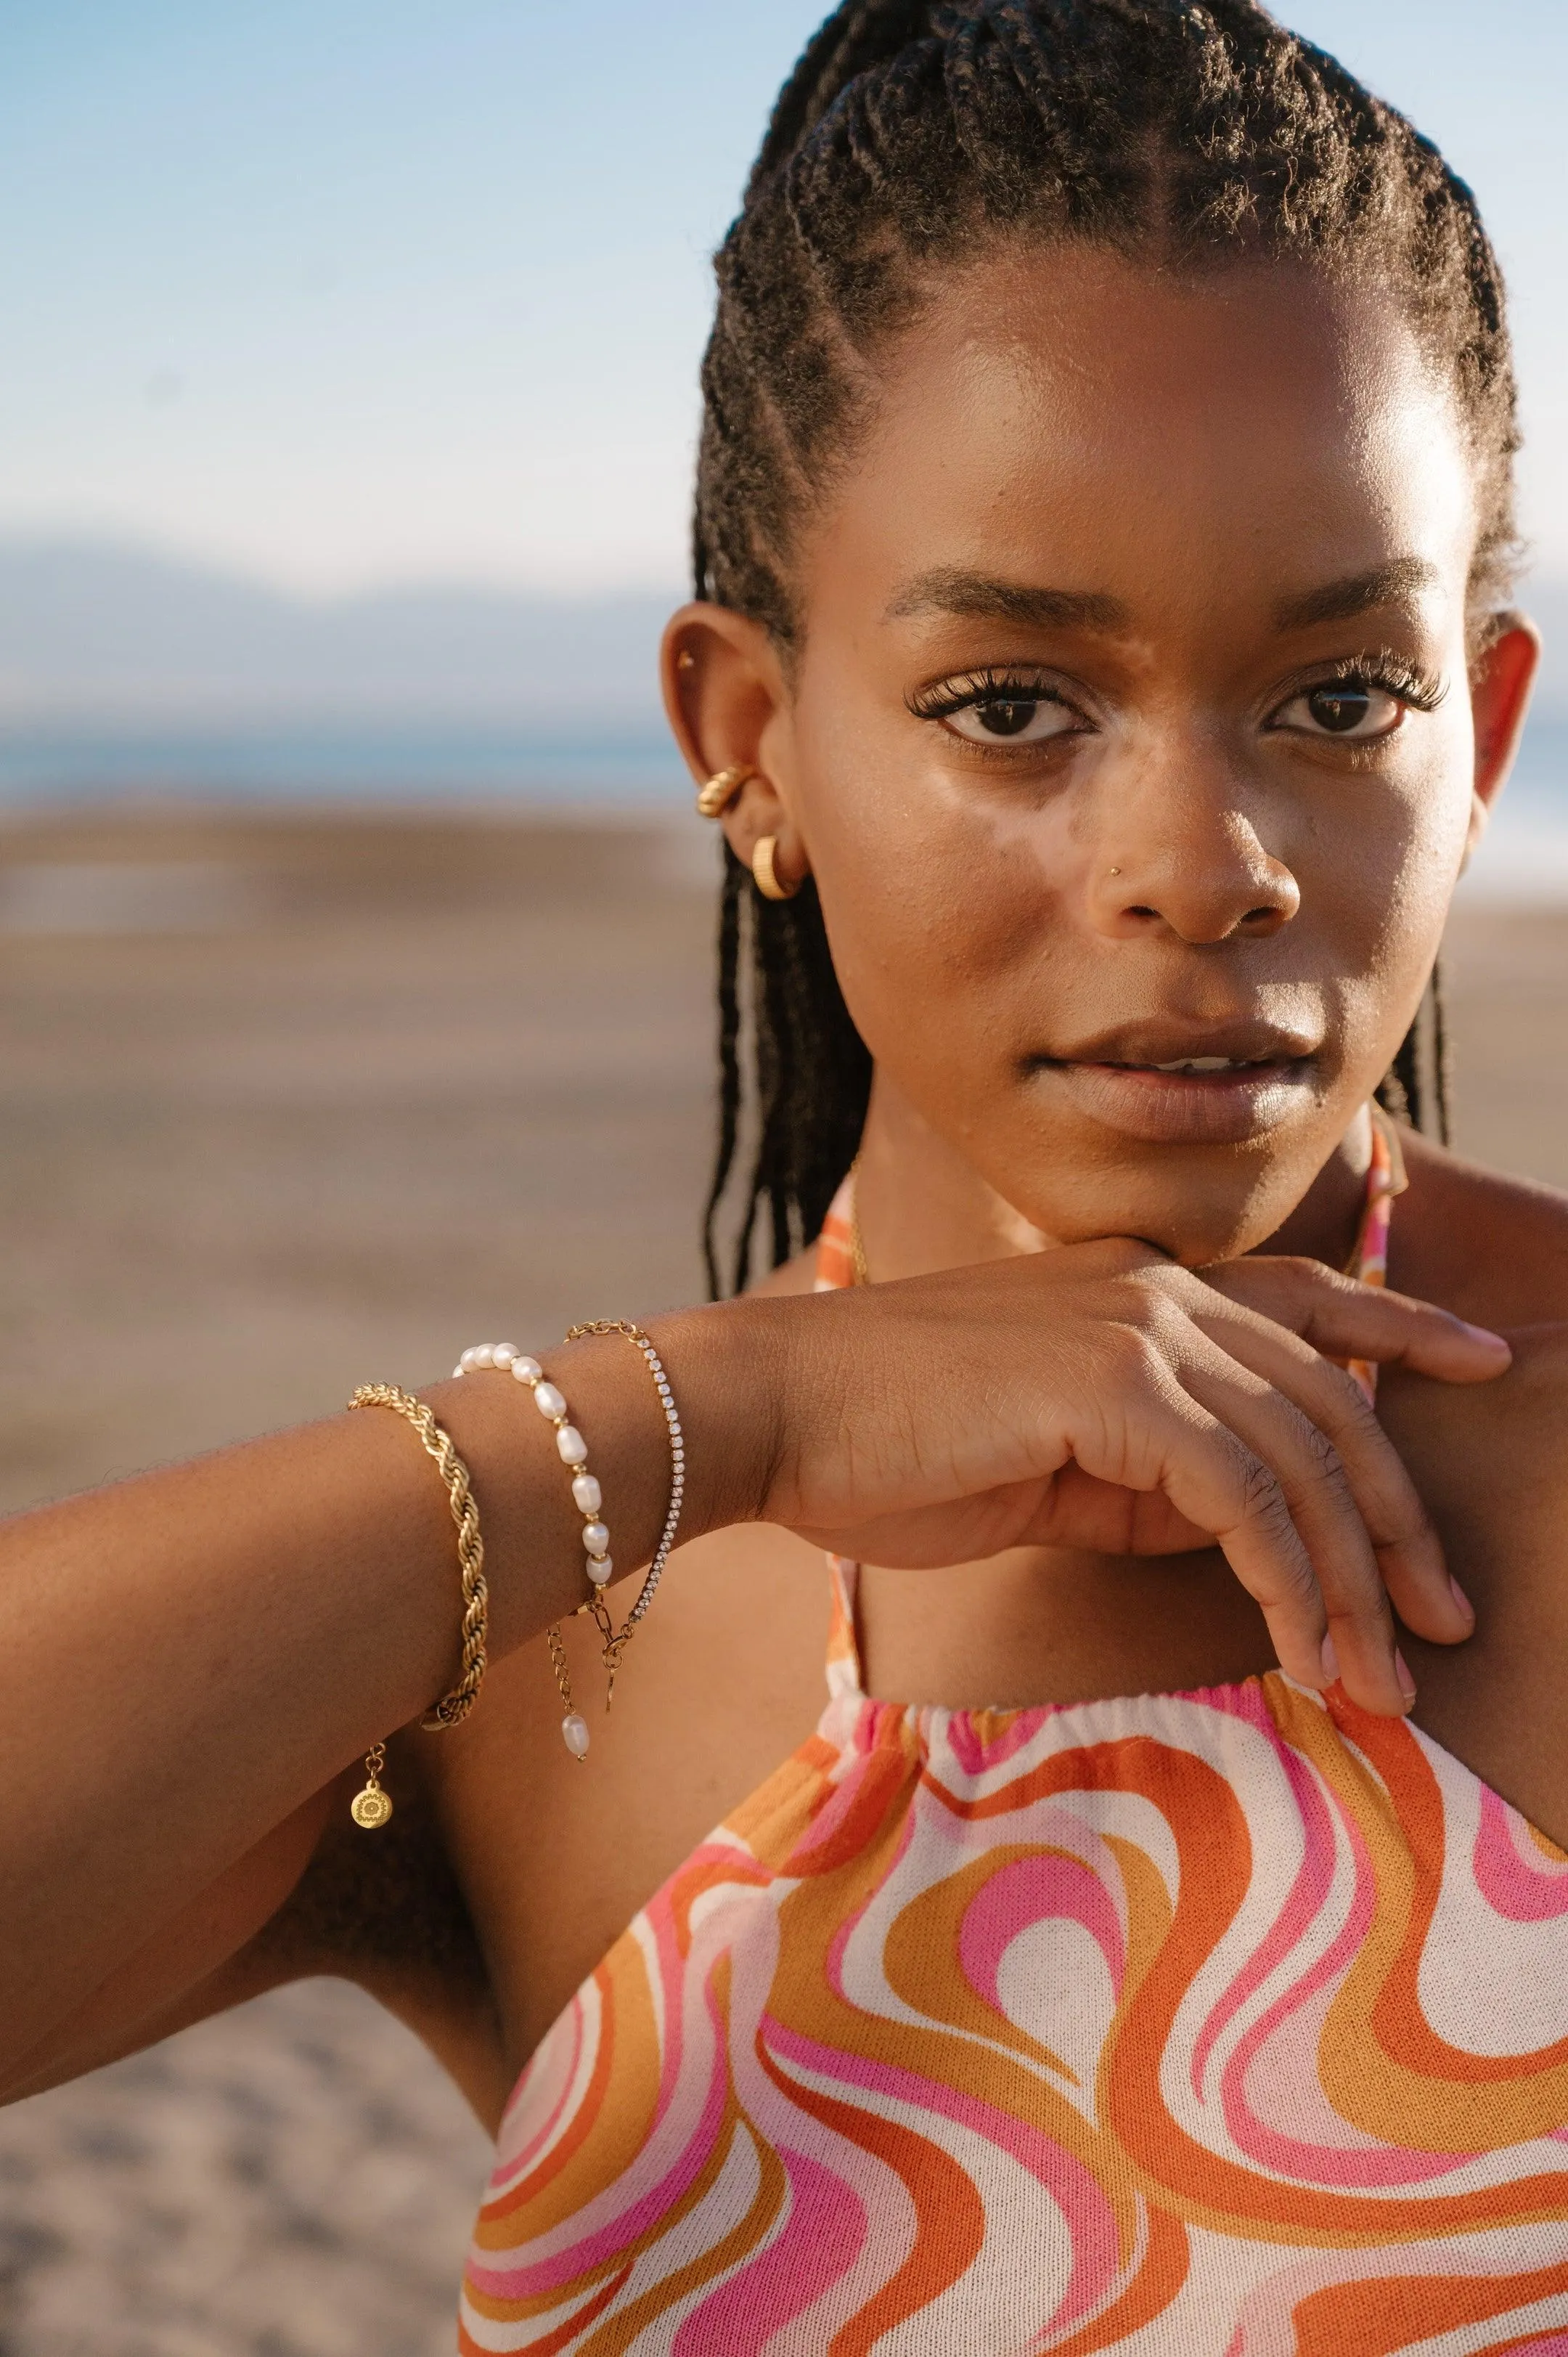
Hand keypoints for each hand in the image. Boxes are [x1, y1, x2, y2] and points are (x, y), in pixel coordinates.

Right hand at [720, 1243, 1508, 1717]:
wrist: (771, 1411)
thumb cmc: (884, 1444)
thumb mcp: (1046, 1462)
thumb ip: (1147, 1474)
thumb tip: (1240, 1529)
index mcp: (1136, 1290)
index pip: (1305, 1300)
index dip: (1403, 1326)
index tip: (1483, 1362)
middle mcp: (1154, 1290)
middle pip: (1329, 1393)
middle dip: (1399, 1516)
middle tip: (1443, 1619)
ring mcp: (1136, 1326)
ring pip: (1302, 1451)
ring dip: (1353, 1578)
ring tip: (1380, 1678)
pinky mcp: (1114, 1385)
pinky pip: (1244, 1494)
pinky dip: (1289, 1581)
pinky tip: (1303, 1652)